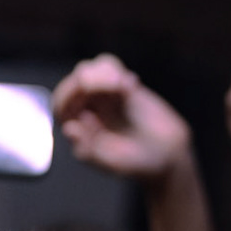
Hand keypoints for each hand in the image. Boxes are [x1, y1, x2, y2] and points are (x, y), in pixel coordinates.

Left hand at [53, 54, 191, 181]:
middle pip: (75, 82)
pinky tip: (132, 83)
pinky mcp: (122, 85)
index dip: (70, 94)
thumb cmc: (137, 163)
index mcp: (79, 127)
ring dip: (103, 72)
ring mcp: (104, 95)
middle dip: (91, 80)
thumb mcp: (113, 164)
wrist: (168, 155)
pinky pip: (108, 66)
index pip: (62, 104)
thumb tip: (69, 128)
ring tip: (124, 86)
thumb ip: (89, 151)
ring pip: (90, 69)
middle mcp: (86, 108)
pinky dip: (115, 69)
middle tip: (115, 85)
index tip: (86, 92)